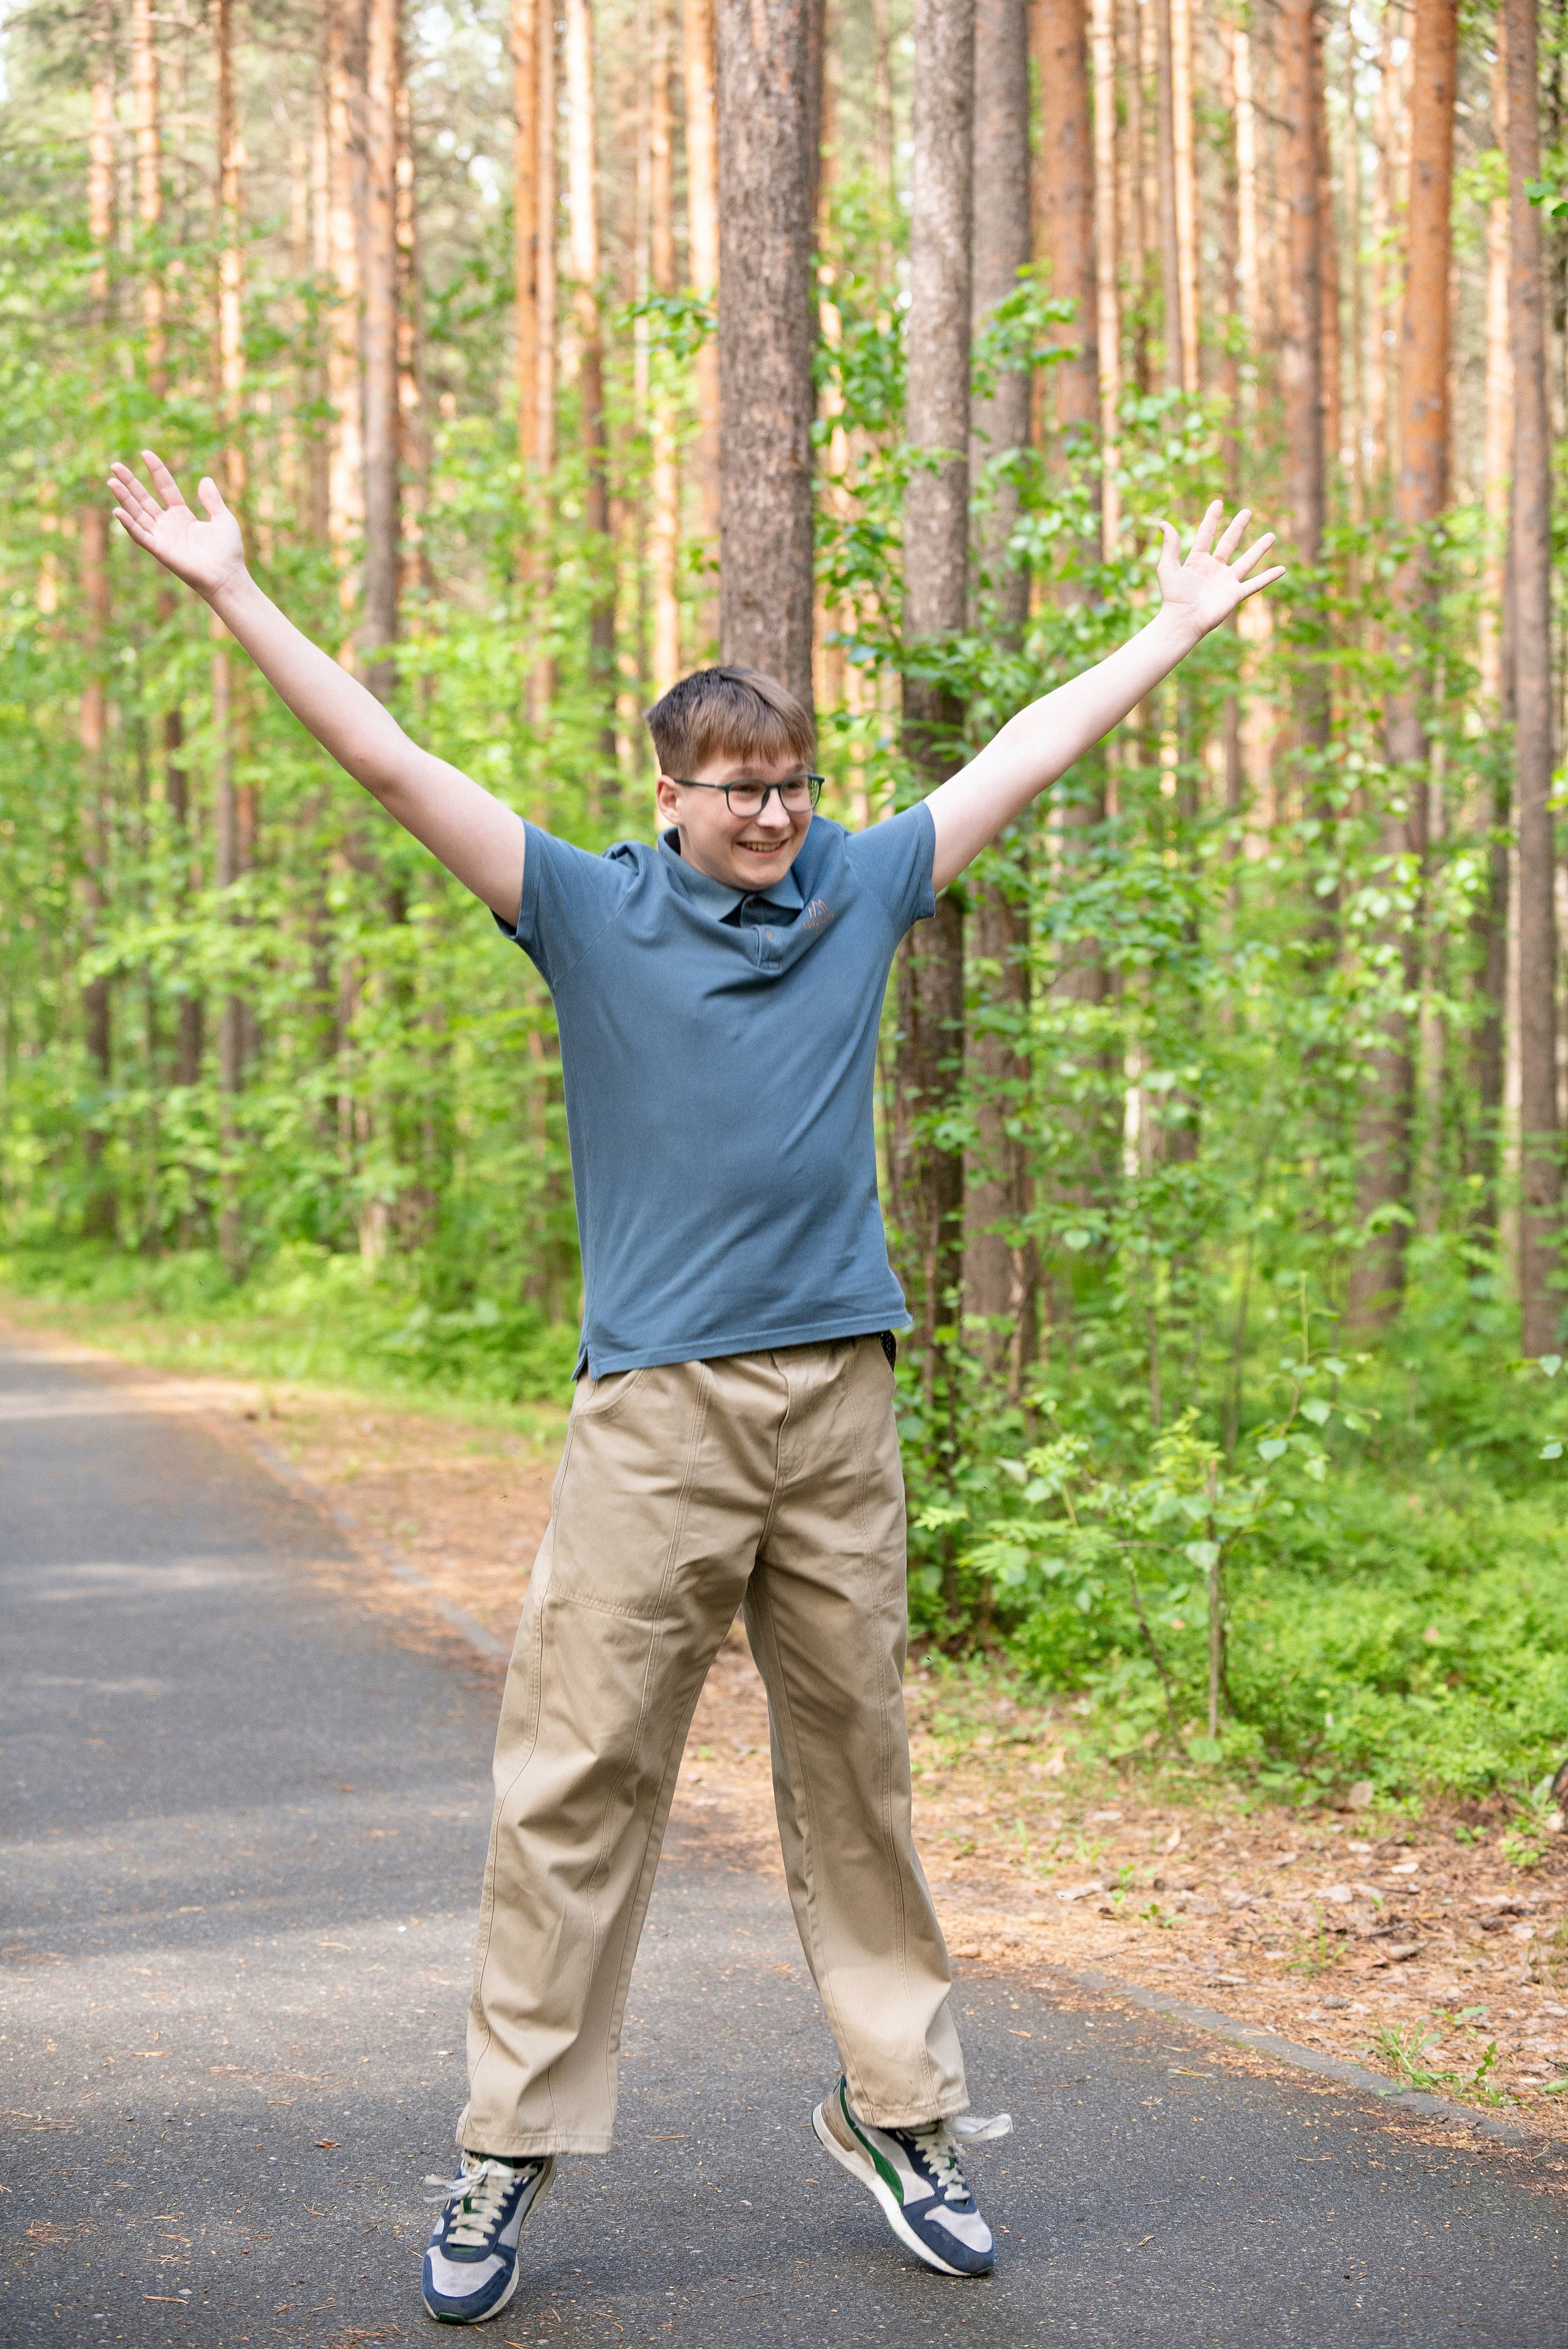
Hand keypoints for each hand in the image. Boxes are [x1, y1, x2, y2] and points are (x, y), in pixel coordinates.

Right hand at [107, 451, 247, 603]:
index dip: (156, 471)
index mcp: (182, 515)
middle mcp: (168, 524)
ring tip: (112, 481)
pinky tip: (118, 510)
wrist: (227, 576)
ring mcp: (162, 537)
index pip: (165, 487)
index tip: (146, 453)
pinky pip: (140, 535)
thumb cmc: (228, 551)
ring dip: (124, 498)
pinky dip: (129, 524)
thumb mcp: (223, 519)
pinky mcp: (160, 550)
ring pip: (138, 514)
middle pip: (144, 498)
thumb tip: (205, 479)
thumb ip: (212, 500)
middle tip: (115, 465)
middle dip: (130, 482)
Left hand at [1153, 501, 1285, 641]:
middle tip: (1247, 512)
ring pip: (1247, 561)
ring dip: (1259, 548)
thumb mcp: (1168, 567)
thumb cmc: (1173, 597)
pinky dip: (1269, 577)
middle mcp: (1214, 569)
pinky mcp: (1235, 594)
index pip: (1206, 535)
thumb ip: (1170, 545)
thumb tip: (1164, 523)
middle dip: (1238, 527)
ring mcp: (1226, 581)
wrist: (1182, 620)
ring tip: (1271, 535)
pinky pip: (1255, 584)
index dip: (1211, 519)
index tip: (1218, 503)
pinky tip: (1282, 569)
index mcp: (1197, 561)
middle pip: (1229, 543)